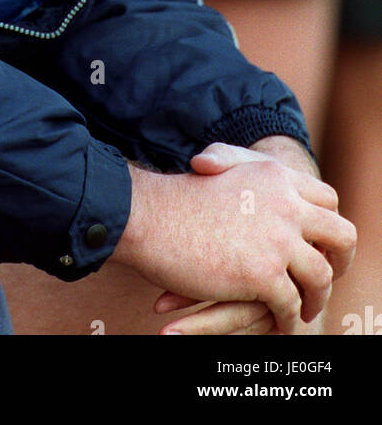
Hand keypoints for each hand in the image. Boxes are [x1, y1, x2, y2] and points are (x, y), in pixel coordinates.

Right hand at [113, 145, 354, 332]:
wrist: (149, 215)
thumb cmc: (177, 197)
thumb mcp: (222, 166)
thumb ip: (251, 172)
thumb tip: (276, 195)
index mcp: (276, 175)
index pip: (327, 200)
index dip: (329, 224)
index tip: (323, 243)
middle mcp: (286, 204)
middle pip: (341, 235)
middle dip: (341, 260)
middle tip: (329, 277)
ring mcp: (276, 240)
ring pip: (320, 277)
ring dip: (315, 298)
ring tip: (304, 309)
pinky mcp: (262, 275)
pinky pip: (290, 305)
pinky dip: (287, 319)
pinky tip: (279, 324)